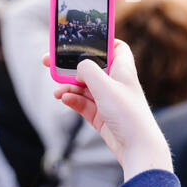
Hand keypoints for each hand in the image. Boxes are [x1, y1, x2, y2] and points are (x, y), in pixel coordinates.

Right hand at [43, 39, 172, 181]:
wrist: (137, 148)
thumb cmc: (128, 113)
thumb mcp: (105, 85)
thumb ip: (88, 70)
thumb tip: (79, 67)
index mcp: (122, 69)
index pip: (116, 47)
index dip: (103, 41)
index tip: (84, 38)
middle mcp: (114, 81)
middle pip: (90, 66)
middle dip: (71, 65)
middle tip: (49, 61)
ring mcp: (106, 98)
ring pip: (82, 85)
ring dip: (68, 86)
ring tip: (58, 91)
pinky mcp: (100, 114)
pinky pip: (82, 102)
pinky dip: (72, 99)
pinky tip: (64, 99)